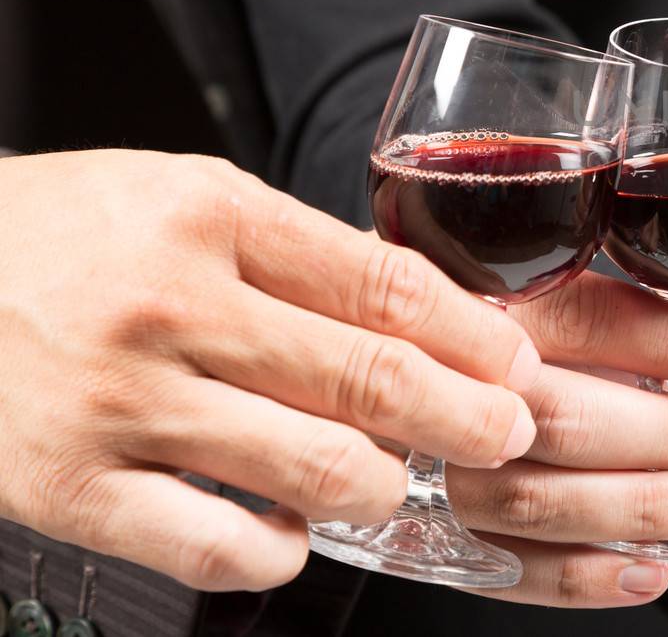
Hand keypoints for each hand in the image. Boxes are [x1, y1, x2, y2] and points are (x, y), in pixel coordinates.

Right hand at [0, 151, 537, 590]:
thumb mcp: (184, 197)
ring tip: (395, 479)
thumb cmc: (68, 234)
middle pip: (368, 379)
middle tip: (508, 435)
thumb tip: (427, 313)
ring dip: (383, 487)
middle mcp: (172, 307)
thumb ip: (297, 251)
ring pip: (314, 469)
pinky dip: (283, 551)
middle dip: (467, 419)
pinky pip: (219, 548)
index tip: (518, 367)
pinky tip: (295, 532)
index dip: (475, 339)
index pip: (385, 285)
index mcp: (211, 215)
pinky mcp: (70, 489)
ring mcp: (119, 404)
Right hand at [442, 269, 667, 606]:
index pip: (592, 319)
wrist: (379, 394)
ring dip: (643, 507)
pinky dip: (591, 579)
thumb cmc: (494, 347)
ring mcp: (438, 469)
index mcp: (490, 309)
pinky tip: (652, 570)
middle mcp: (456, 387)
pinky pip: (515, 569)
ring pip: (540, 499)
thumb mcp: (550, 300)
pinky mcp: (437, 538)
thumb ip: (621, 313)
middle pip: (565, 415)